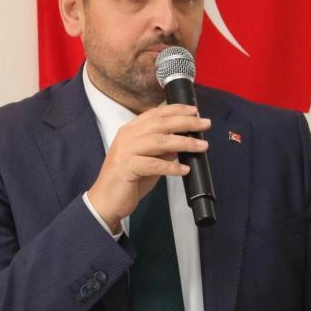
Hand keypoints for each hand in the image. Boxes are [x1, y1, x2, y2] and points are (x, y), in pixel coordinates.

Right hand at [86, 103, 211, 225]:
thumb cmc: (127, 180)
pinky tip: (184, 170)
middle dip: (186, 122)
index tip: (194, 110)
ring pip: (160, 141)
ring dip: (184, 143)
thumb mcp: (147, 160)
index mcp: (130, 130)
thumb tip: (182, 142)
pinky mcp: (127, 167)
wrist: (106, 201)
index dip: (176, 109)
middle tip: (205, 123)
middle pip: (161, 123)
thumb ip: (161, 150)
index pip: (155, 113)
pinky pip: (154, 164)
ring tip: (202, 146)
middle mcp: (127, 136)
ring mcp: (126, 151)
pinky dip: (172, 167)